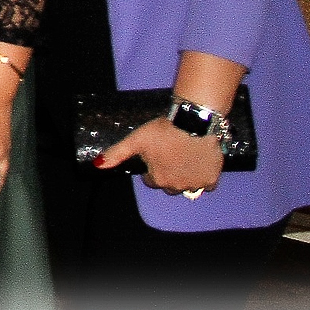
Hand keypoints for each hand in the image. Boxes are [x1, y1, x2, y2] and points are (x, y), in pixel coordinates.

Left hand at [98, 116, 224, 196]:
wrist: (194, 122)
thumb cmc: (163, 131)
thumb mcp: (136, 140)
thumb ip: (117, 154)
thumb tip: (97, 165)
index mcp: (158, 179)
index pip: (151, 180)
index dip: (152, 168)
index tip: (155, 156)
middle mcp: (176, 186)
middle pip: (169, 185)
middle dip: (168, 174)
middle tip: (170, 156)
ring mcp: (195, 184)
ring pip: (188, 186)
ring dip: (185, 177)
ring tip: (185, 158)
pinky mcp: (212, 179)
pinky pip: (206, 185)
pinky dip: (203, 177)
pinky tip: (199, 163)